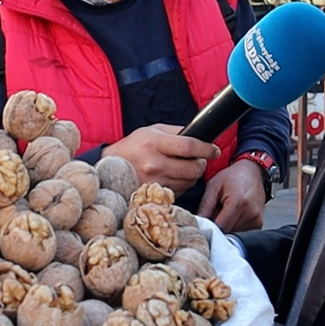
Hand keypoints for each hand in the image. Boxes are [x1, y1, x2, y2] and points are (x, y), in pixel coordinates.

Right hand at [102, 124, 218, 195]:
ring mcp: (154, 182)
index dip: (206, 148)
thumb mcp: (151, 131)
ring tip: (181, 167)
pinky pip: (179, 192)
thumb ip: (176, 132)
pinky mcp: (154, 195)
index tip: (214, 150)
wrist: (109, 167)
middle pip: (193, 168)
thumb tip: (200, 136)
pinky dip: (181, 185)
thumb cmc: (132, 147)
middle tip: (197, 159)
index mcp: (154, 143)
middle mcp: (154, 164)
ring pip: (189, 182)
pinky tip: (172, 177)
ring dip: (191, 175)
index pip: (189, 146)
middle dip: (201, 164)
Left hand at [197, 159, 265, 232]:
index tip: (204, 222)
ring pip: (234, 233)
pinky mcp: (259, 224)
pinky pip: (242, 232)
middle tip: (216, 211)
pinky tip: (234, 213)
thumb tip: (198, 222)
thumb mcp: (214, 186)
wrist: (252, 172)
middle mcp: (250, 213)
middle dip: (218, 225)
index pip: (220, 227)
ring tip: (226, 210)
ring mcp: (257, 220)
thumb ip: (205, 206)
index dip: (210, 226)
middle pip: (227, 232)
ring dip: (227, 226)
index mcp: (238, 202)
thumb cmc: (232, 177)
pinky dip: (235, 225)